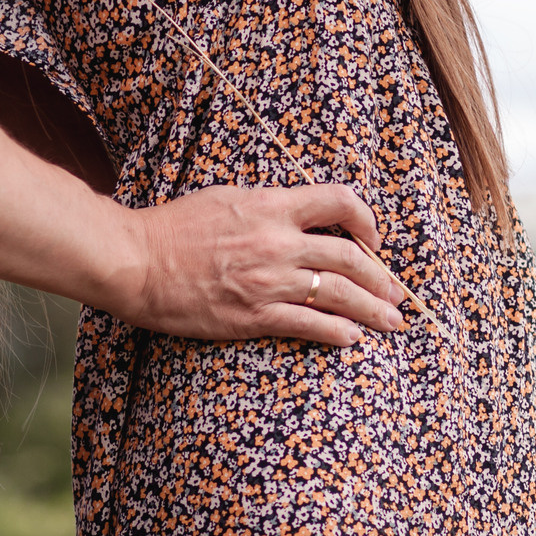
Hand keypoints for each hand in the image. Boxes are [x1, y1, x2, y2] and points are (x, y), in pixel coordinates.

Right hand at [115, 182, 409, 346]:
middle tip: (396, 294)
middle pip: (350, 256)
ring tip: (392, 322)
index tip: (374, 239)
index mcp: (271, 205)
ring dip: (373, 310)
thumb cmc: (175, 226)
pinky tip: (352, 338)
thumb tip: (298, 211)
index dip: (367, 220)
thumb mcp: (226, 196)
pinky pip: (309, 325)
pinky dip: (337, 332)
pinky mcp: (254, 316)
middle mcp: (278, 241)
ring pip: (339, 294)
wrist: (138, 261)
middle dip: (382, 278)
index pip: (340, 202)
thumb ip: (267, 205)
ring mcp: (268, 281)